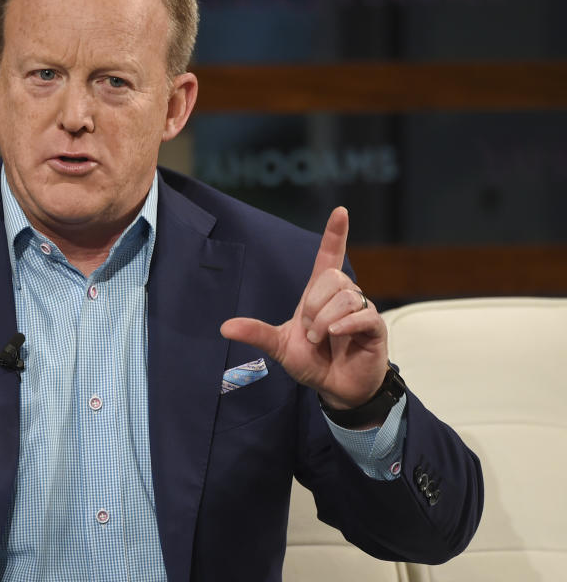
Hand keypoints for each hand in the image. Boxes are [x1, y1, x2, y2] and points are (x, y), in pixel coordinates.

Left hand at [220, 207, 387, 411]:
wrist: (334, 388)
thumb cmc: (312, 362)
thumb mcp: (279, 346)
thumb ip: (256, 333)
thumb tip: (224, 327)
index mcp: (318, 295)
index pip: (328, 257)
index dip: (334, 235)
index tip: (340, 211)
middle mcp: (341, 297)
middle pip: (332, 276)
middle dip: (314, 305)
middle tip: (310, 331)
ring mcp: (360, 311)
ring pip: (345, 295)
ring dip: (325, 320)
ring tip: (322, 339)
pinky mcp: (375, 327)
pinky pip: (363, 314)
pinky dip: (344, 324)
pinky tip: (335, 335)